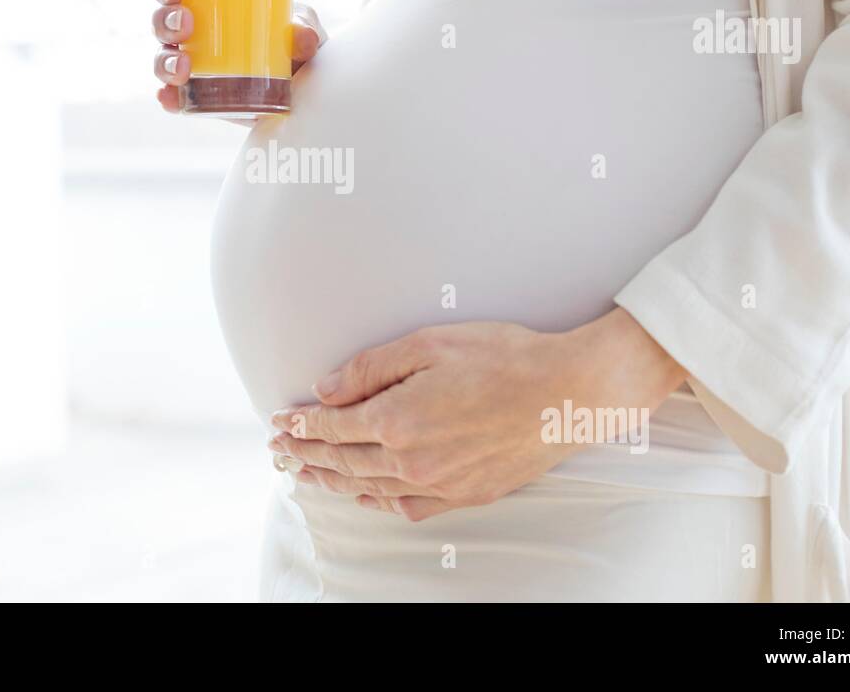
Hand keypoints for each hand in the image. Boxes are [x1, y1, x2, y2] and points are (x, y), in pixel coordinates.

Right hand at [150, 0, 325, 112]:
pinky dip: (168, 97)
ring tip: (183, 67)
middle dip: (166, 22)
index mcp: (209, 6)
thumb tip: (303, 37)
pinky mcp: (197, 99)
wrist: (302, 88)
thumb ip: (304, 28)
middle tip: (185, 26)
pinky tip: (171, 98)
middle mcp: (192, 35)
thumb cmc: (293, 46)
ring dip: (165, 60)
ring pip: (163, 59)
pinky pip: (174, 97)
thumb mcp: (302, 31)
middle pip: (162, 23)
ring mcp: (192, 68)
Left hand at [267, 307, 685, 521]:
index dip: (301, 425)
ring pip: (370, 488)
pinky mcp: (466, 494)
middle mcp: (412, 459)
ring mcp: (439, 483)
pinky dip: (379, 501)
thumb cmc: (505, 358)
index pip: (332, 427)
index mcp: (397, 419)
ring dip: (333, 481)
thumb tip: (327, 389)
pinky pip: (408, 506)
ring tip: (308, 473)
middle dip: (306, 454)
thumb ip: (371, 368)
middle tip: (281, 450)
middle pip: (343, 462)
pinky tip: (366, 495)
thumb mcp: (430, 344)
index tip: (280, 422)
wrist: (569, 393)